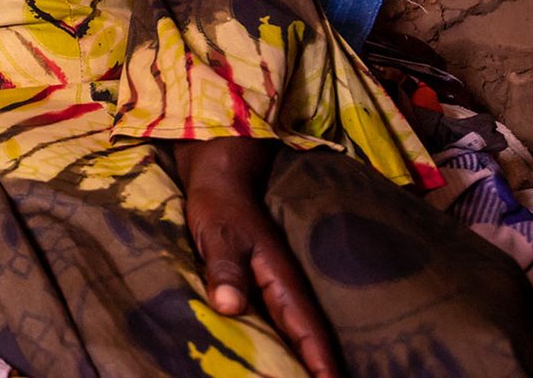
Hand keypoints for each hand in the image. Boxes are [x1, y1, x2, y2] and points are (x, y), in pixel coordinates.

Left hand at [178, 142, 342, 377]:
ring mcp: (277, 288)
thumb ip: (224, 269)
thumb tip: (228, 306)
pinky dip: (286, 344)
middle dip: (319, 368)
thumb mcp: (218, 236)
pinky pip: (281, 323)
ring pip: (297, 333)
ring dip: (304, 360)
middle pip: (310, 338)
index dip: (321, 361)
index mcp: (281, 280)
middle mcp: (286, 289)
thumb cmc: (219, 208)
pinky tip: (280, 362)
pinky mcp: (264, 287)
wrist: (222, 181)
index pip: (308, 329)